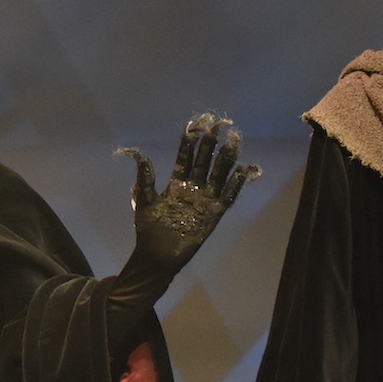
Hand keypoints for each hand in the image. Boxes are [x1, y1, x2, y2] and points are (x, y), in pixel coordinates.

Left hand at [119, 114, 259, 279]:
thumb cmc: (148, 230)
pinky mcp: (214, 214)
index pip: (185, 158)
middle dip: (211, 144)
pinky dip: (235, 185)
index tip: (195, 125)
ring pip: (218, 175)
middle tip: (219, 125)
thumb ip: (145, 179)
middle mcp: (193, 188)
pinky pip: (227, 197)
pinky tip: (242, 171)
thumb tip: (140, 155)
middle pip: (204, 162)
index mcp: (176, 183)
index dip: (190, 143)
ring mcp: (205, 200)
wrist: (156, 256)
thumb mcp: (144, 201)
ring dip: (226, 159)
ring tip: (234, 141)